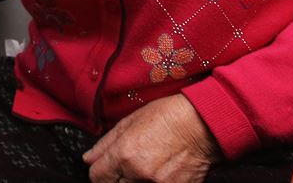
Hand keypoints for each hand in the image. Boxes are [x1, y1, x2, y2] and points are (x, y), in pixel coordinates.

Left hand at [83, 94, 218, 182]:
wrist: (204, 124)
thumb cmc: (168, 116)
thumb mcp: (131, 121)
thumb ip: (106, 143)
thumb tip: (89, 159)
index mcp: (125, 153)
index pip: (97, 176)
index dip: (99, 172)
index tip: (104, 169)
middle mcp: (139, 173)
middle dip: (114, 179)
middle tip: (123, 170)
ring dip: (131, 182)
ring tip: (140, 171)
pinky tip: (155, 175)